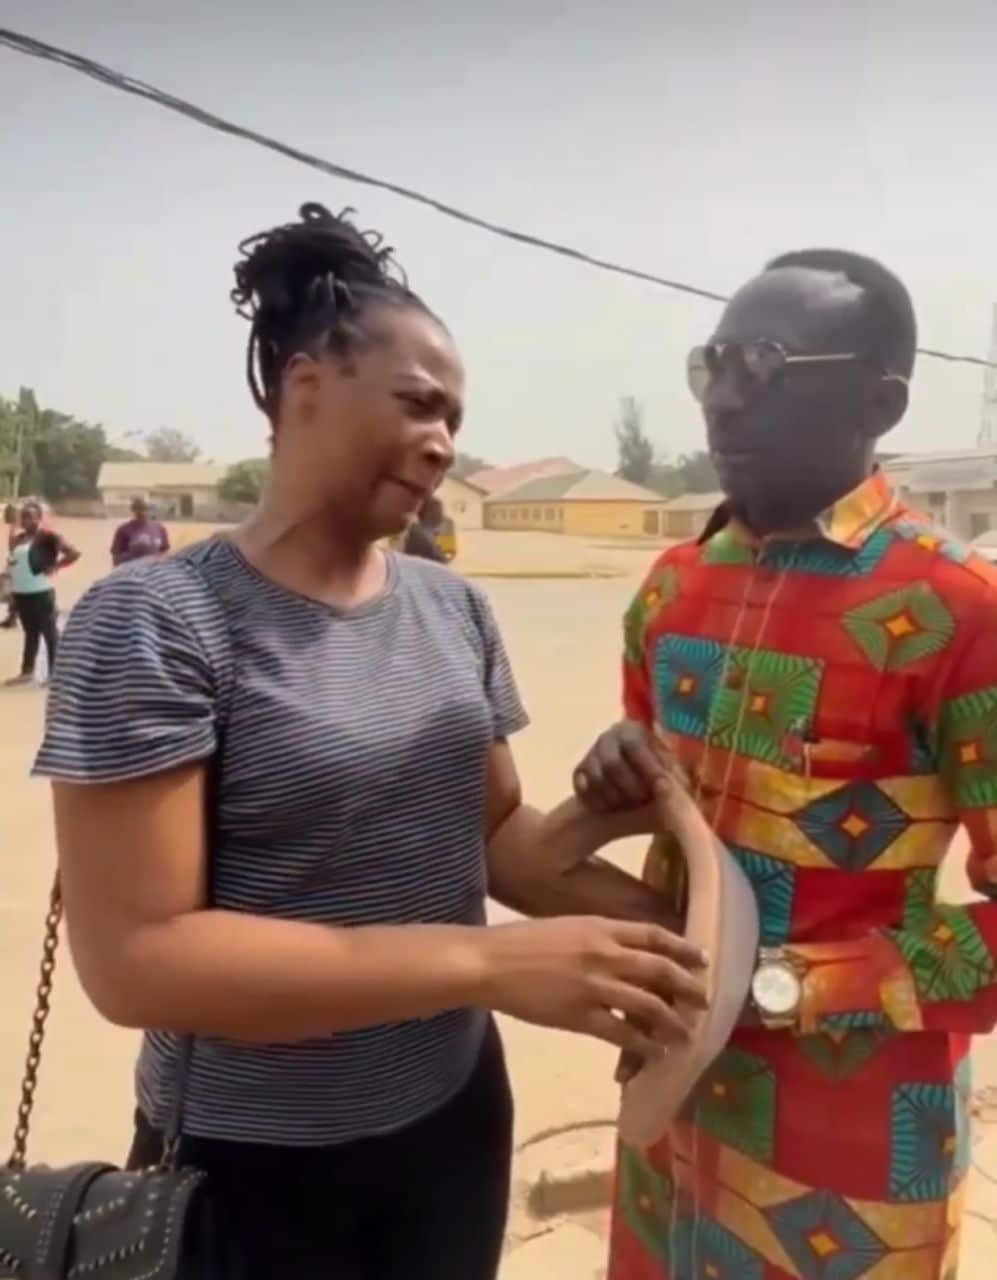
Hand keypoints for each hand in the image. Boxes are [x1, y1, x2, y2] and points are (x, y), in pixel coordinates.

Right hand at [478, 916, 707, 1058]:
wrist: (490, 962)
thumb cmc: (522, 942)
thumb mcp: (567, 927)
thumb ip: (597, 937)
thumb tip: (623, 951)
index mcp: (600, 927)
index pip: (653, 936)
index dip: (683, 948)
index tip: (702, 959)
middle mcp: (604, 954)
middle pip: (660, 970)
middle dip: (688, 988)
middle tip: (705, 1001)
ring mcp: (594, 986)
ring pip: (648, 1005)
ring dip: (672, 1022)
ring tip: (686, 1035)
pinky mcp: (580, 1016)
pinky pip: (621, 1034)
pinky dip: (643, 1046)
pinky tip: (654, 1053)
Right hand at [573, 720, 674, 813]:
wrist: (626, 807)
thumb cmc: (656, 789)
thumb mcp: (671, 783)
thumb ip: (674, 781)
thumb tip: (674, 784)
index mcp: (634, 732)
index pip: (636, 745)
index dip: (648, 768)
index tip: (660, 787)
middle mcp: (609, 738)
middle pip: (612, 763)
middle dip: (630, 787)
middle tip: (643, 800)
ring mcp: (591, 754)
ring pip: (597, 779)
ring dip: (615, 798)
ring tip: (629, 806)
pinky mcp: (578, 773)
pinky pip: (584, 789)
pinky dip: (599, 803)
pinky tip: (610, 808)